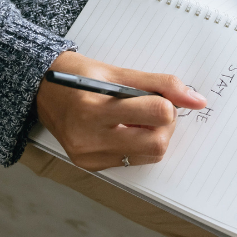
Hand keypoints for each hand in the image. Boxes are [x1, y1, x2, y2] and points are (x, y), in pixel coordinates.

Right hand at [36, 51, 206, 170]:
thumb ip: (161, 84)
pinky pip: (133, 160)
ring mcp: (89, 156)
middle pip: (158, 143)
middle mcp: (89, 138)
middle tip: (152, 109)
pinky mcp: (91, 166)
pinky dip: (137, 144)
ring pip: (149, 155)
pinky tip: (122, 129)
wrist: (39, 90)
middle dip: (165, 125)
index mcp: (94, 107)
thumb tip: (197, 100)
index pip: (157, 113)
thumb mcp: (118, 71)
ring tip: (135, 118)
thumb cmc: (78, 75)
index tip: (159, 96)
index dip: (167, 104)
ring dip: (154, 136)